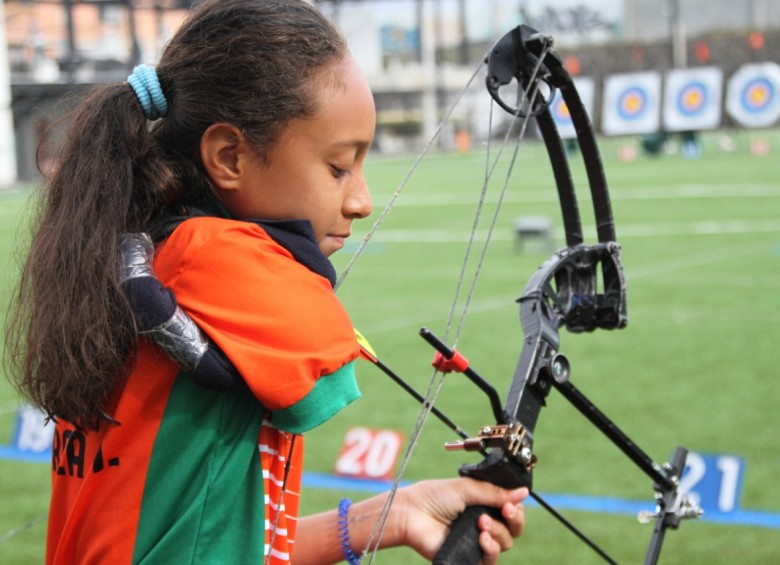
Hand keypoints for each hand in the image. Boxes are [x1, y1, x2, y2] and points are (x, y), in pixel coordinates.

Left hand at [395, 478, 527, 563]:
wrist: (412, 514)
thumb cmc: (434, 497)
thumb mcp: (467, 488)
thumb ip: (495, 493)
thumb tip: (524, 492)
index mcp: (484, 503)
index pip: (512, 509)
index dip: (516, 507)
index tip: (511, 502)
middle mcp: (483, 522)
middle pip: (513, 528)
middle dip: (514, 520)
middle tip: (505, 511)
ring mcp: (477, 541)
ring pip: (505, 543)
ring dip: (499, 532)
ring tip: (482, 524)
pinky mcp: (469, 557)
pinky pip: (491, 560)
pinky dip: (491, 549)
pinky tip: (482, 539)